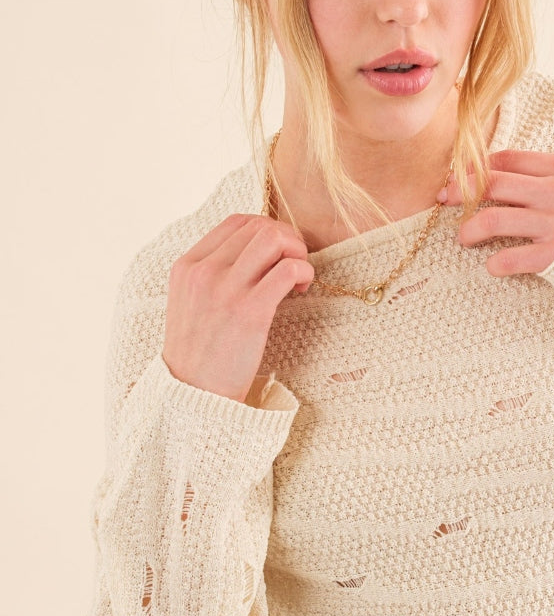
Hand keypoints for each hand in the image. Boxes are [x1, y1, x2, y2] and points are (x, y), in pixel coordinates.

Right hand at [162, 215, 314, 402]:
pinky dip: (304, 272)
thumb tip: (258, 252)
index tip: (278, 253)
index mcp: (187, 265)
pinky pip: (288, 270)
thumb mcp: (191, 302)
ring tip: (299, 277)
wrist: (192, 394)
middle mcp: (203, 272)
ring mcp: (225, 290)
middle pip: (258, 226)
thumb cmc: (200, 352)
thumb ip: (213, 274)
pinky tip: (302, 290)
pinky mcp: (249, 312)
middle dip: (288, 239)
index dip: (267, 229)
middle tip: (295, 264)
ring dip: (297, 251)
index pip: (236, 221)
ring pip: (273, 239)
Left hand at [438, 149, 553, 275]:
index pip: (508, 160)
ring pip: (493, 219)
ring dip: (469, 230)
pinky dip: (496, 263)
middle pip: (493, 184)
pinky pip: (512, 257)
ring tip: (464, 238)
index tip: (461, 176)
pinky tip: (493, 265)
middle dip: (461, 191)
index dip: (478, 166)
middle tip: (445, 198)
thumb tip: (517, 173)